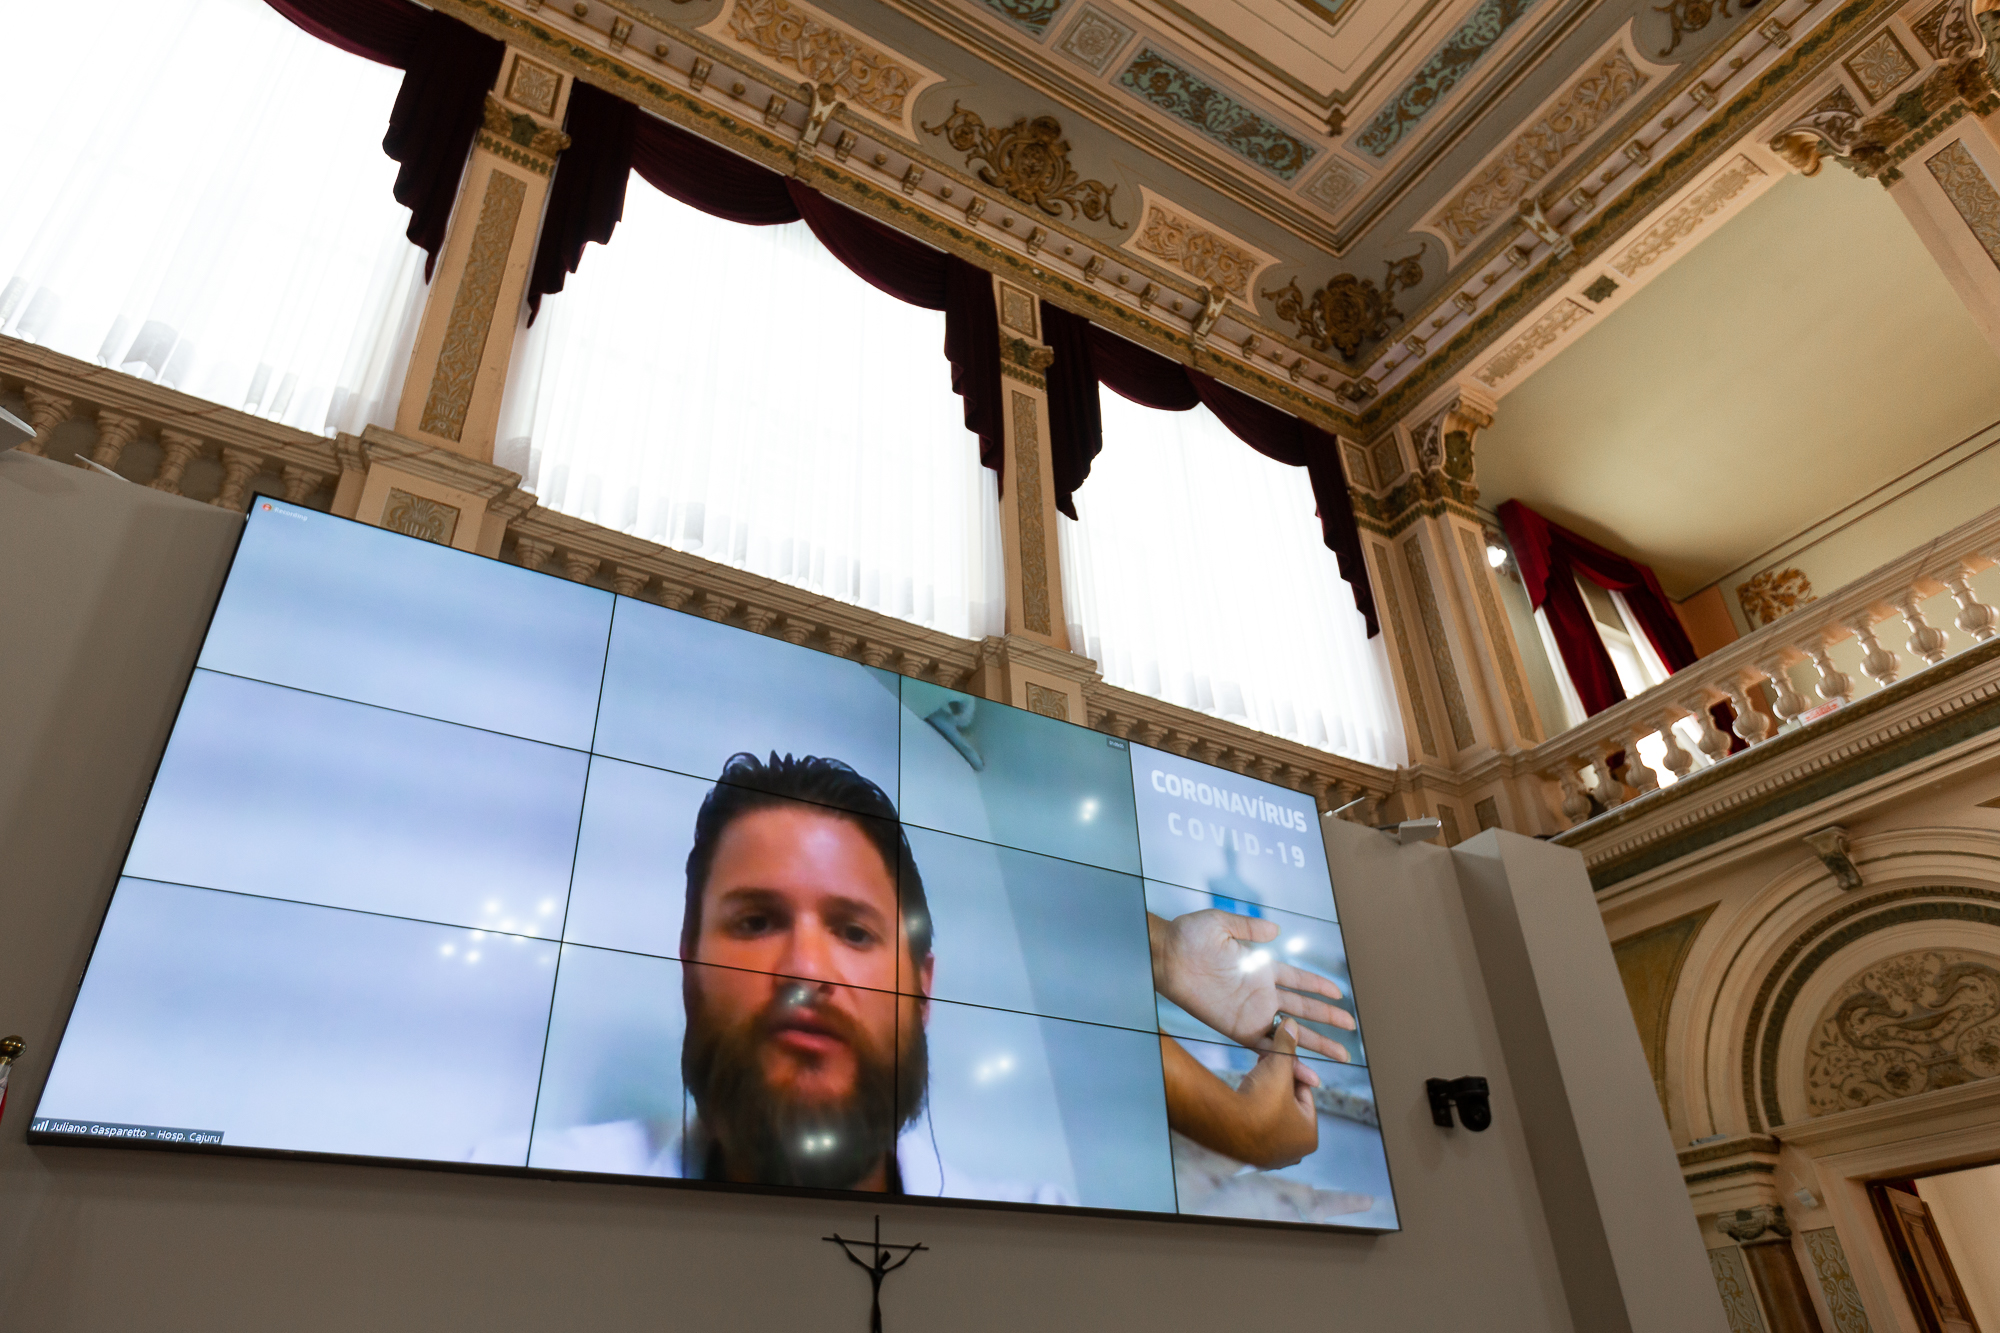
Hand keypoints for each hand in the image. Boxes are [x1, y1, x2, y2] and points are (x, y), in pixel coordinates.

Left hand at [1149, 909, 1354, 1060]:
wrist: (1165, 956)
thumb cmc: (1188, 936)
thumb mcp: (1222, 923)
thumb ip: (1250, 928)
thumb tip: (1276, 929)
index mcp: (1261, 968)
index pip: (1297, 980)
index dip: (1318, 986)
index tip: (1340, 994)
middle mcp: (1261, 993)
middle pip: (1303, 1008)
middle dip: (1328, 1019)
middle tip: (1351, 1027)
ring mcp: (1251, 1013)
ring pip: (1292, 1032)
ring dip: (1316, 1043)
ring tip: (1341, 1055)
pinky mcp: (1238, 1029)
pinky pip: (1268, 1048)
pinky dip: (1288, 1060)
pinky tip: (1305, 1071)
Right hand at [1159, 1023, 1319, 1169]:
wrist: (1226, 1125)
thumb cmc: (1260, 1100)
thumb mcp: (1278, 1067)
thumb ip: (1287, 1046)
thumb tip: (1293, 1023)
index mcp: (1310, 1135)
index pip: (1304, 1096)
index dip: (1290, 1073)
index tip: (1278, 1060)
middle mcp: (1294, 1153)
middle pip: (1287, 1109)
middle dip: (1276, 1088)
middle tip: (1263, 1069)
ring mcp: (1271, 1160)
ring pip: (1271, 1120)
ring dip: (1263, 1100)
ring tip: (1251, 1082)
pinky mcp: (1250, 1159)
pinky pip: (1254, 1131)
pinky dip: (1250, 1116)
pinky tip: (1241, 1100)